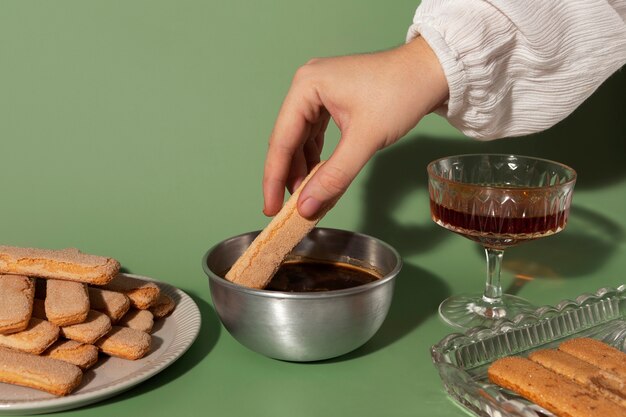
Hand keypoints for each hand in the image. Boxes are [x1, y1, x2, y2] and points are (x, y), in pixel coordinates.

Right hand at [263, 36, 447, 218]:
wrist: (433, 72)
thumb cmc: (401, 94)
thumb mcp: (365, 141)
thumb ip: (334, 177)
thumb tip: (306, 207)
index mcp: (306, 87)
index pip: (281, 141)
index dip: (274, 179)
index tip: (271, 208)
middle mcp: (307, 86)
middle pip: (288, 141)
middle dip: (290, 177)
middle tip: (289, 210)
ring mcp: (320, 93)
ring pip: (302, 140)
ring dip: (305, 170)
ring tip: (308, 198)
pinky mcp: (334, 101)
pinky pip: (317, 135)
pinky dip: (319, 158)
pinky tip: (320, 178)